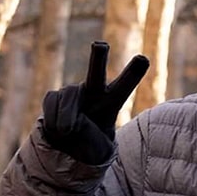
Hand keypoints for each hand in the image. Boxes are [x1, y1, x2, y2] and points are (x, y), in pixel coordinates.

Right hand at [42, 41, 149, 163]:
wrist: (70, 149)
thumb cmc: (92, 147)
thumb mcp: (98, 149)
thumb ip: (85, 134)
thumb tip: (67, 122)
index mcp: (112, 101)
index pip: (124, 86)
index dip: (133, 73)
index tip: (143, 58)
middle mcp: (94, 91)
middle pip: (96, 72)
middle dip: (98, 57)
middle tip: (100, 45)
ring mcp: (73, 92)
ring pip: (69, 95)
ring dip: (68, 117)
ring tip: (69, 132)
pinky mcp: (55, 96)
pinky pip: (52, 101)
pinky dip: (54, 117)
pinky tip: (58, 129)